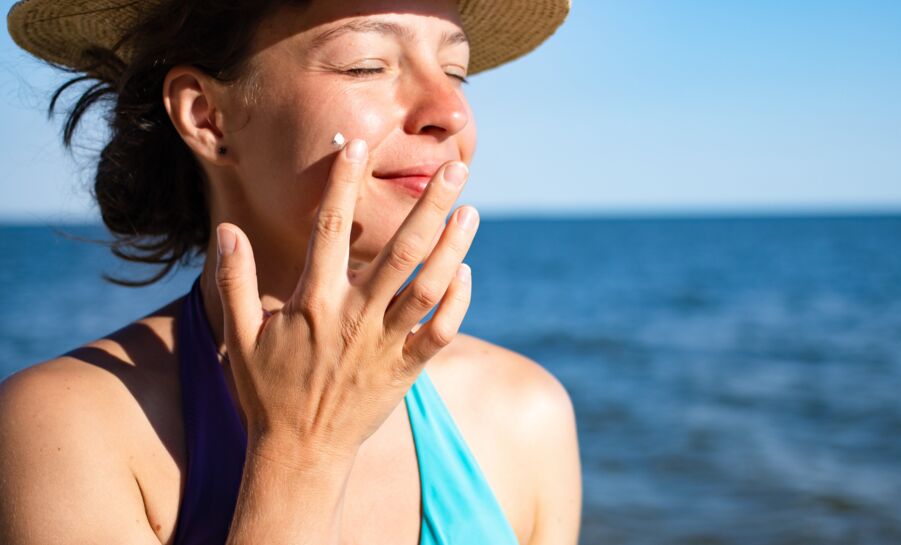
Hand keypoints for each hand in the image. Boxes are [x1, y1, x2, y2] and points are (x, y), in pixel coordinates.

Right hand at [213, 138, 478, 467]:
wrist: (299, 455)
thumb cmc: (266, 393)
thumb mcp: (239, 336)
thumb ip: (233, 281)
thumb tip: (226, 230)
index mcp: (313, 302)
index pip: (330, 229)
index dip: (342, 184)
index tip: (356, 144)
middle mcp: (354, 317)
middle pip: (399, 250)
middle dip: (429, 205)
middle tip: (456, 167)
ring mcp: (385, 343)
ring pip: (428, 287)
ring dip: (453, 247)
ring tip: (470, 211)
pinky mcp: (406, 369)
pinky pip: (440, 332)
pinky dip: (457, 302)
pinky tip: (465, 273)